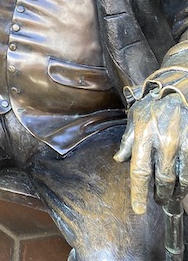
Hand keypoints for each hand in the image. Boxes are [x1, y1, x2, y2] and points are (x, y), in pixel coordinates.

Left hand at [114, 92, 187, 212]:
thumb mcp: (134, 119)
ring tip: (172, 197)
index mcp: (144, 137)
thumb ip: (127, 141)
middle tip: (158, 201)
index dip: (139, 194)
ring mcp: (183, 145)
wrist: (179, 90)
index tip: (139, 209)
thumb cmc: (154, 104)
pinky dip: (187, 181)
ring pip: (181, 180)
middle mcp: (164, 143)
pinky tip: (183, 184)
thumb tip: (119, 159)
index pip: (139, 172)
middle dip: (159, 195)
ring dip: (176, 193)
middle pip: (162, 180)